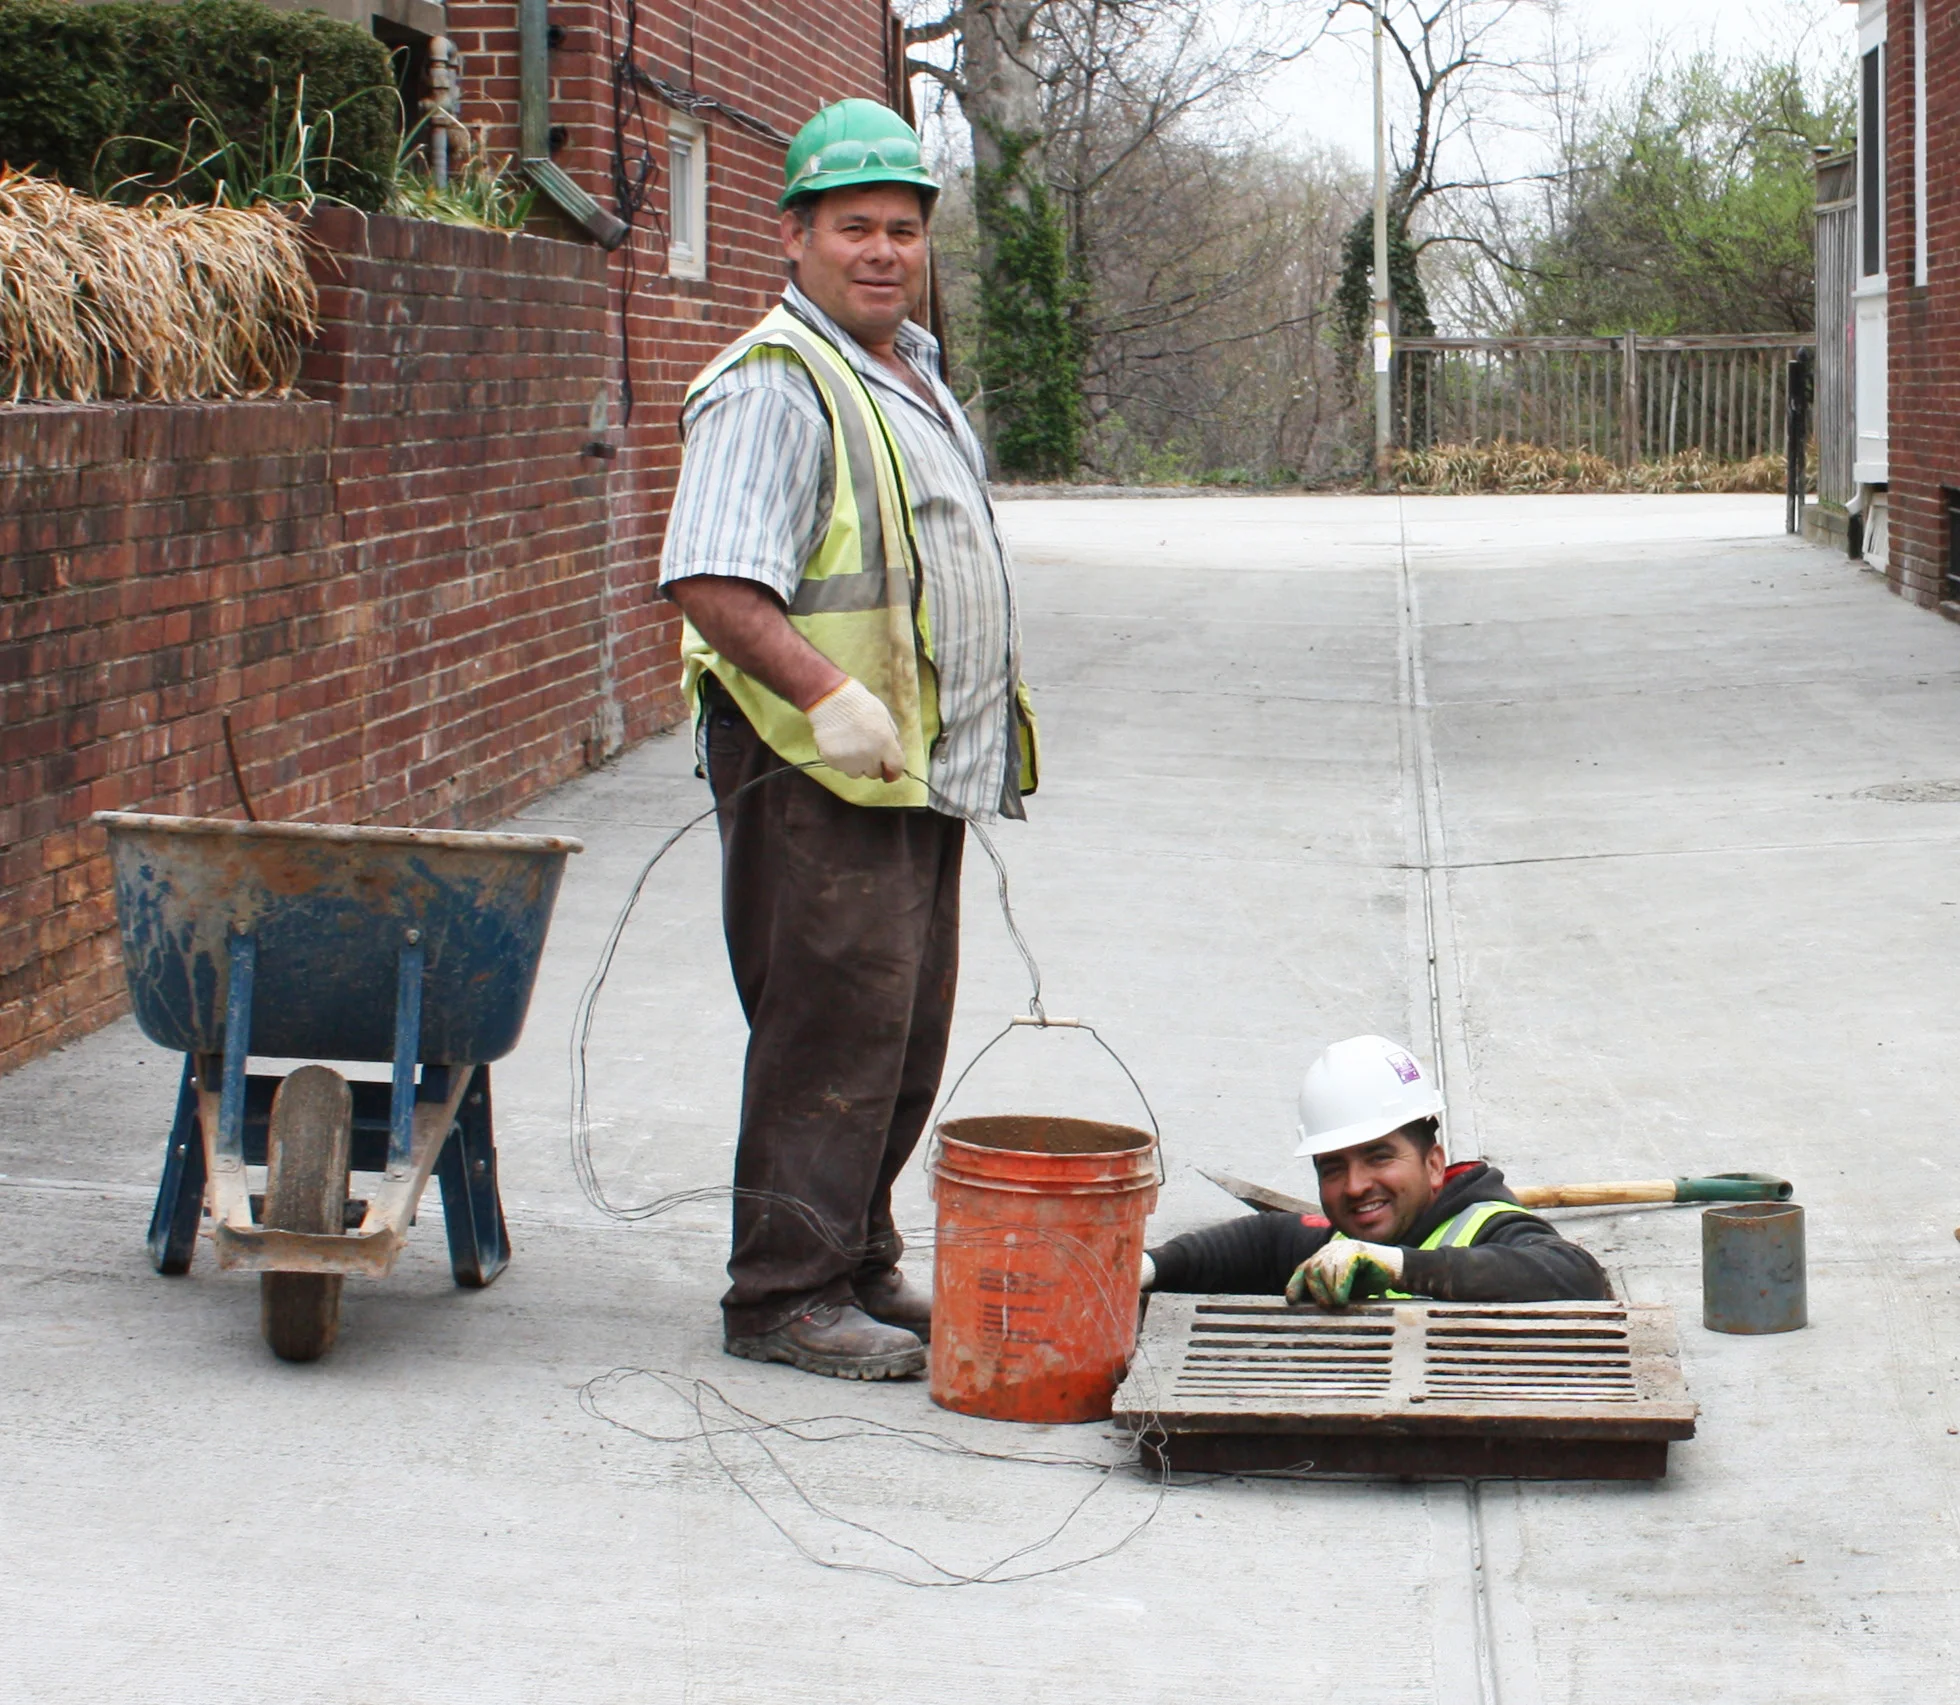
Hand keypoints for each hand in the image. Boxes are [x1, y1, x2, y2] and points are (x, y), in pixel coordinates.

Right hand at [806, 678, 903, 780]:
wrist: (831, 698)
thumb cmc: (860, 705)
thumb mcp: (885, 718)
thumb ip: (893, 741)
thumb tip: (896, 761)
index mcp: (885, 743)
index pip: (896, 768)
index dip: (894, 771)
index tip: (890, 771)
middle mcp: (868, 755)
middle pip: (874, 774)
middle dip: (873, 764)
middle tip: (865, 748)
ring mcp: (849, 760)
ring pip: (856, 774)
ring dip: (856, 764)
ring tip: (851, 744)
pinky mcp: (832, 760)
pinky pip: (840, 768)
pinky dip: (841, 760)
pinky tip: (840, 743)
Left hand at [1286, 1240, 1404, 1307]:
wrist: (1398, 1270)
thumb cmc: (1371, 1282)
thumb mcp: (1346, 1290)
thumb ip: (1330, 1294)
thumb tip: (1315, 1311)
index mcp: (1324, 1258)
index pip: (1304, 1269)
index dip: (1295, 1285)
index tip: (1291, 1301)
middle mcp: (1330, 1250)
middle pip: (1311, 1268)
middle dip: (1315, 1291)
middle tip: (1326, 1306)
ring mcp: (1343, 1247)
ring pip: (1325, 1268)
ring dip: (1329, 1290)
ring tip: (1337, 1303)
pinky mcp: (1357, 1249)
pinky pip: (1342, 1266)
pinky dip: (1340, 1284)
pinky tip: (1342, 1298)